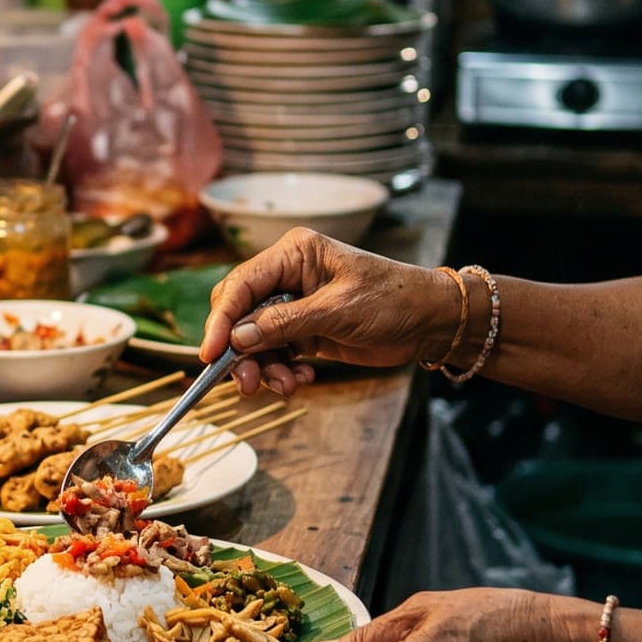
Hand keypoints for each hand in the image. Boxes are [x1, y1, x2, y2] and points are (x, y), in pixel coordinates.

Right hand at [199, 229, 461, 396]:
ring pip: (255, 339)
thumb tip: (238, 339)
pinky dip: (282, 371)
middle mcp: (287, 276)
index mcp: (292, 254)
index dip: (221, 320)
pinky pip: (276, 353)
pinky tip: (302, 379)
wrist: (431, 321)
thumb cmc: (392, 301)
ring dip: (263, 367)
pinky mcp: (303, 330)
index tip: (210, 354)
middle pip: (240, 314)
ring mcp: (294, 305)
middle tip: (246, 383)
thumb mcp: (337, 311)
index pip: (240, 285)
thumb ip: (284, 323)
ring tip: (284, 386)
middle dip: (240, 351)